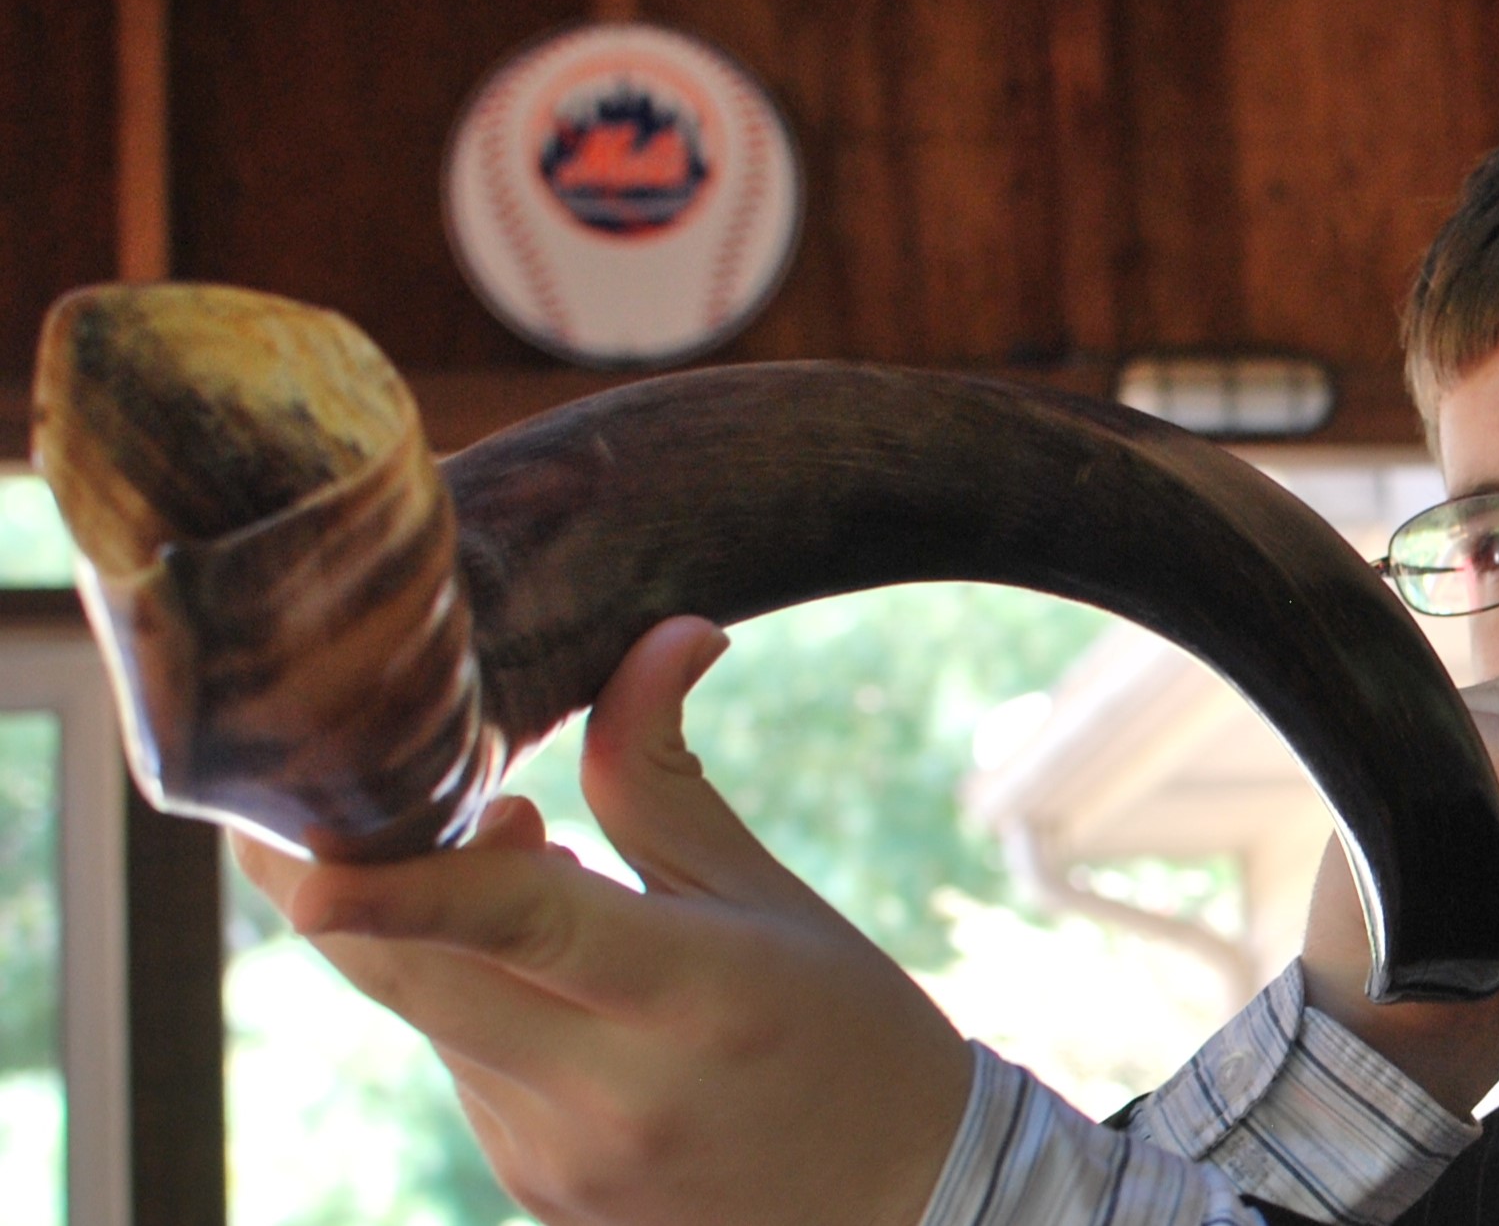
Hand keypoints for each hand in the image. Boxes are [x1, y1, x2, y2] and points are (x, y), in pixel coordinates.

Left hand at [232, 617, 972, 1225]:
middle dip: (332, 879)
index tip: (292, 844)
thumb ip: (667, 776)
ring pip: (428, 1011)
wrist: (903, 1206)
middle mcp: (606, 1090)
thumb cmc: (852, 1030)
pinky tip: (555, 972)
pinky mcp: (533, 1189)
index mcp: (688, 994)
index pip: (511, 923)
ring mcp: (557, 1156)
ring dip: (432, 927)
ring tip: (530, 862)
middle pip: (406, 971)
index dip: (395, 880)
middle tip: (313, 789)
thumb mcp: (769, 897)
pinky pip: (460, 1067)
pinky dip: (473, 996)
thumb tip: (664, 633)